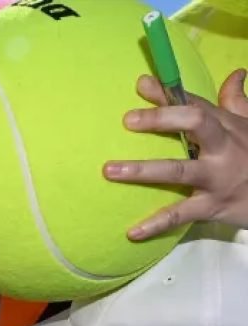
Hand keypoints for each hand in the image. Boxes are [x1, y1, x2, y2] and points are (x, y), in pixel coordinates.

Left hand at [105, 71, 247, 238]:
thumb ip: (239, 103)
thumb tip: (236, 74)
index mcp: (227, 127)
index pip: (195, 105)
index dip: (168, 94)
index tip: (141, 84)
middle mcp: (222, 148)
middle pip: (194, 124)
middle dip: (161, 119)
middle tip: (128, 120)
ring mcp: (216, 178)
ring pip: (178, 170)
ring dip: (142, 170)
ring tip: (109, 170)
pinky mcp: (212, 206)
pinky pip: (180, 214)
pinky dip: (156, 224)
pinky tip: (132, 232)